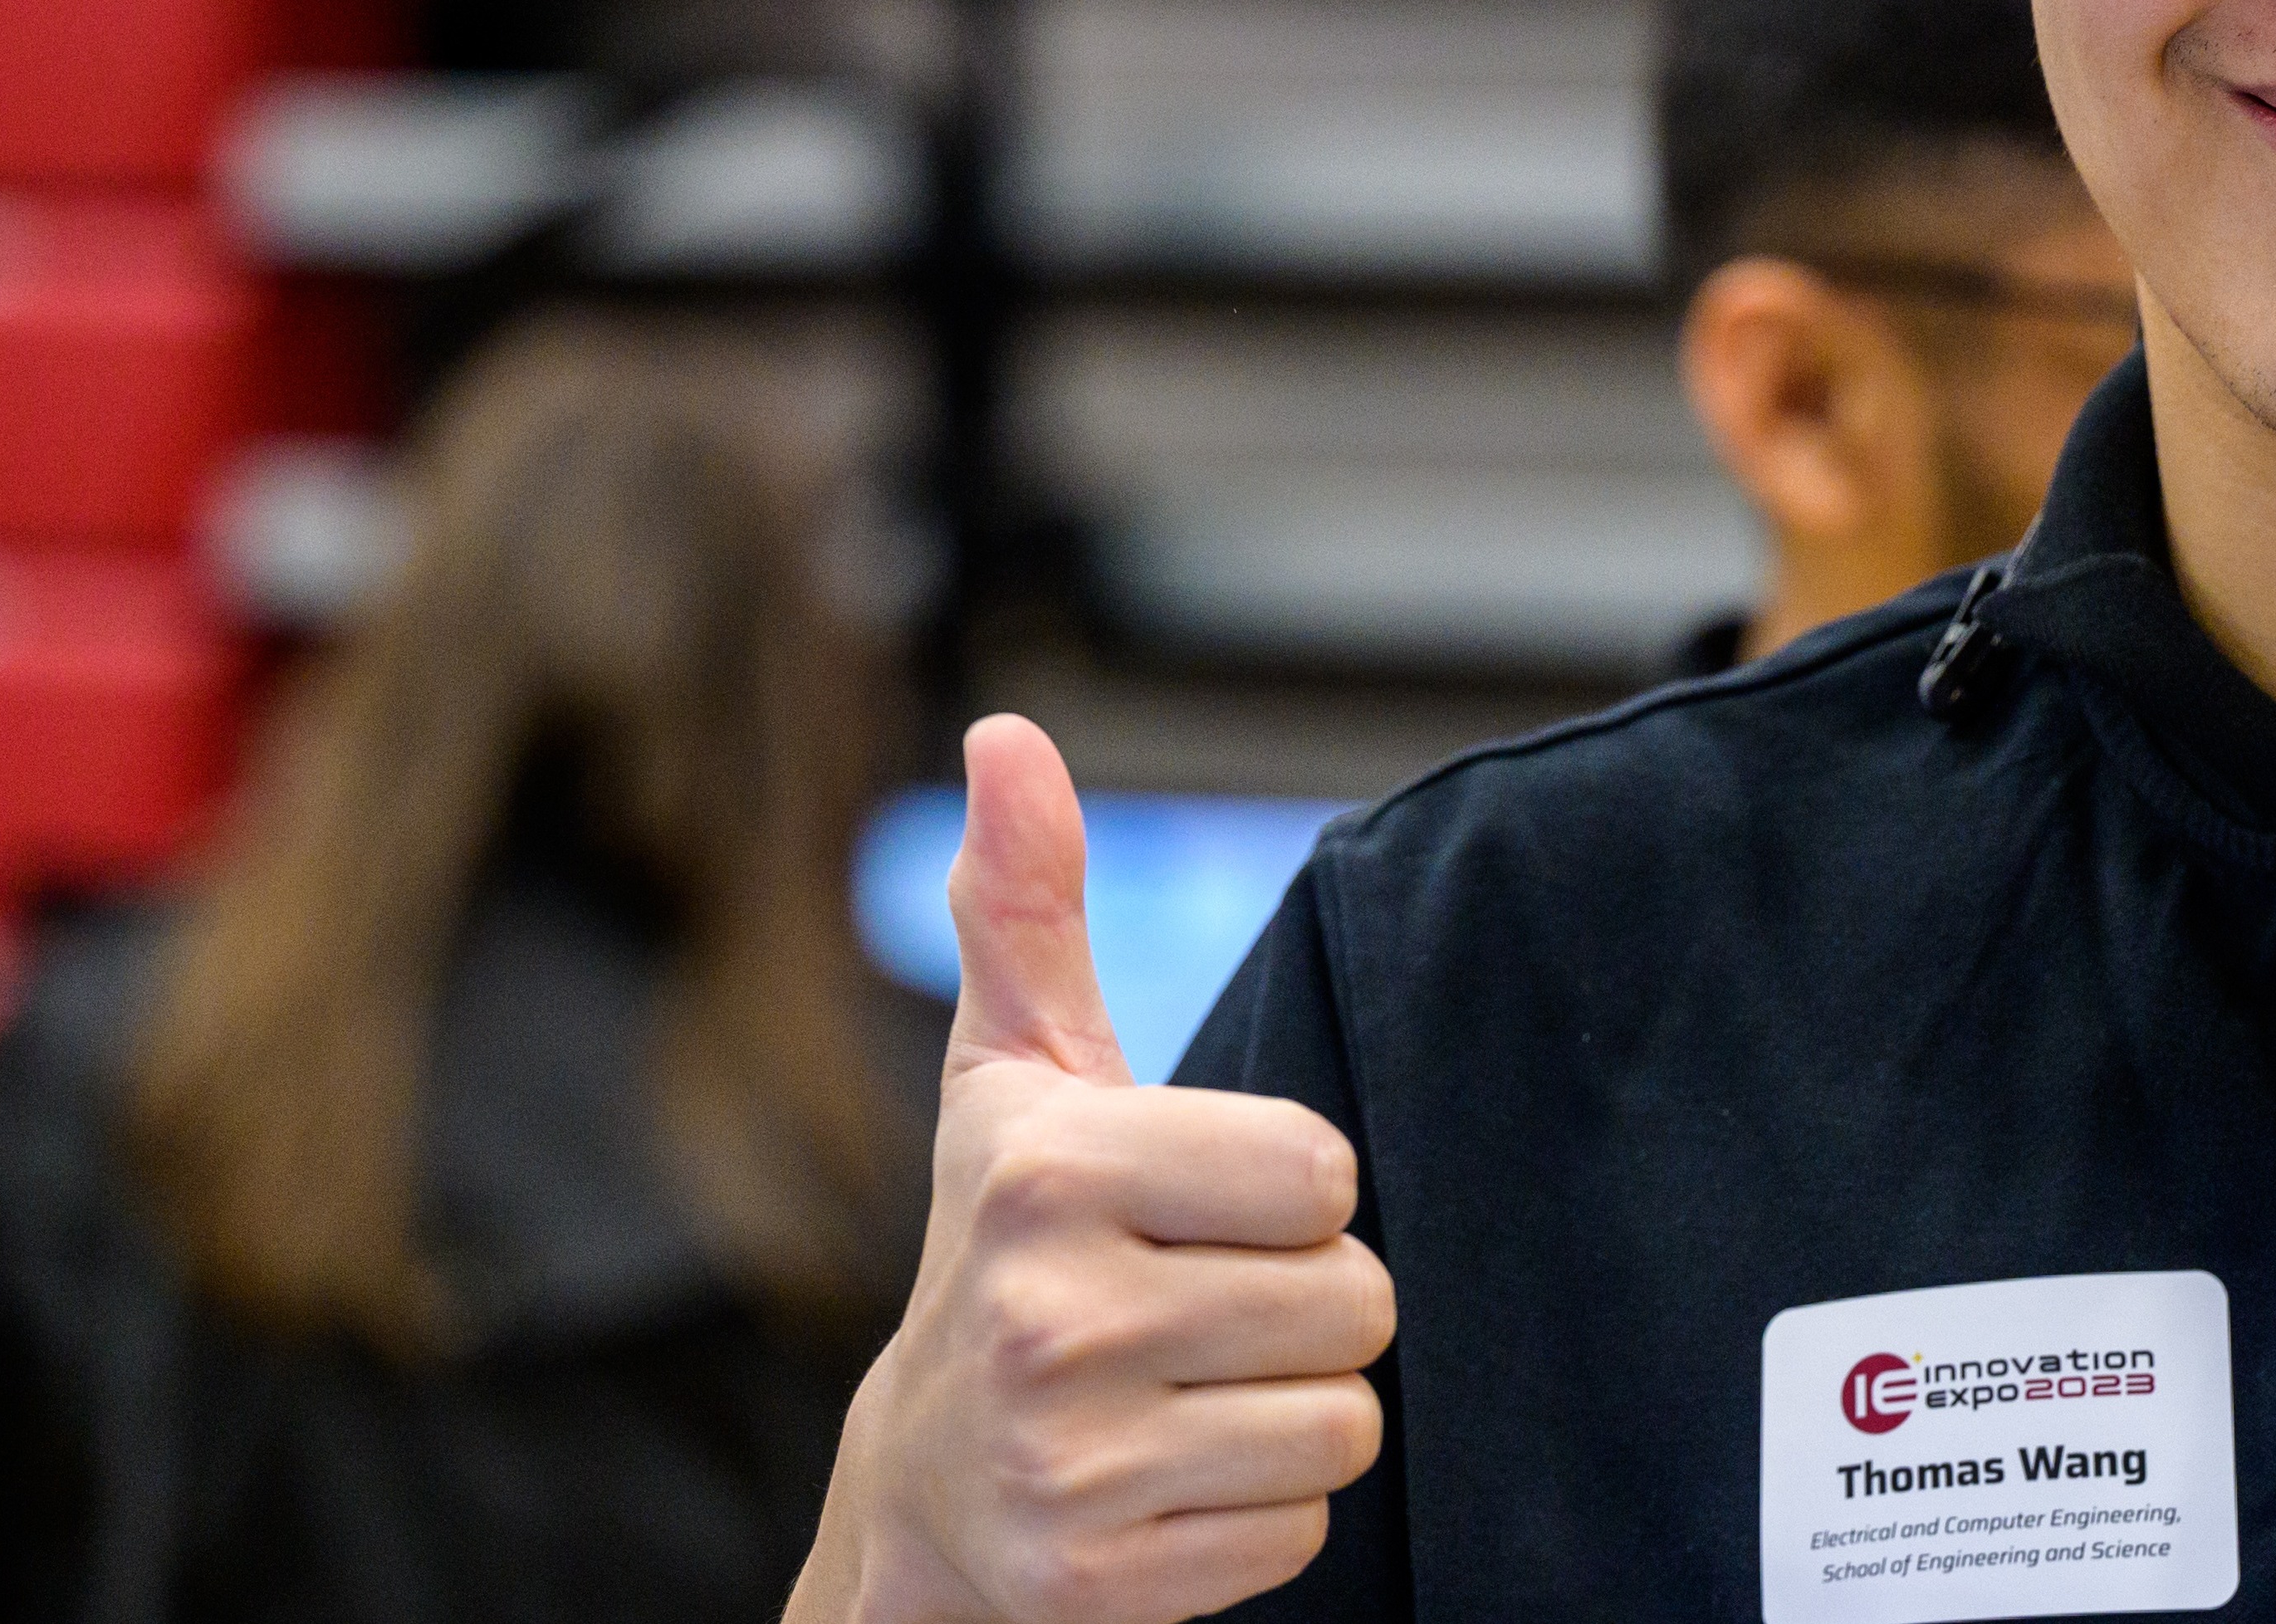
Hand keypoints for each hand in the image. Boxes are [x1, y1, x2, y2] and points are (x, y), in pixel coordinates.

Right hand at [789, 717, 1396, 1623]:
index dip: (1292, 1194)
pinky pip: (1303, 1533)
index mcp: (1053, 1173)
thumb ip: (1027, 905)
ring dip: (1290, 1412)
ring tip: (1186, 1394)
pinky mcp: (1103, 1581)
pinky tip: (1169, 1480)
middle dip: (1303, 1307)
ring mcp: (1071, 1463)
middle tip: (1198, 1310)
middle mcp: (1053, 1318)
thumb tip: (1006, 736)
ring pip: (1345, 1423)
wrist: (920, 1498)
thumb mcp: (1013, 1080)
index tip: (1204, 1208)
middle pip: (1355, 1302)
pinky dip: (1258, 1516)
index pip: (1326, 1174)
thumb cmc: (1002, 1255)